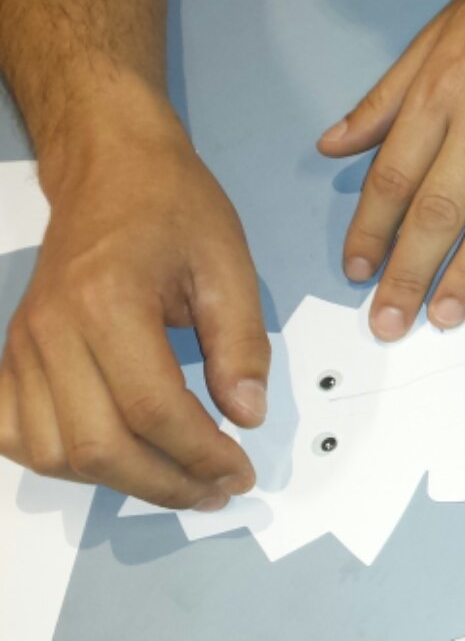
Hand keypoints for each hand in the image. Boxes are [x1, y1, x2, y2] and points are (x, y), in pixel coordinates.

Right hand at [0, 122, 268, 508]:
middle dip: (164, 483)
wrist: (111, 170)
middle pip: (97, 444)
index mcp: (108, 301)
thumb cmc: (173, 206)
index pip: (152, 408)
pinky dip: (61, 461)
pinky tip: (112, 458)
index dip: (199, 453)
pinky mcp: (12, 354)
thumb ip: (241, 342)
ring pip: (52, 451)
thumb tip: (247, 416)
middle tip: (217, 489)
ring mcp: (22, 346)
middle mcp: (52, 331)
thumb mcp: (229, 262)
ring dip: (116, 481)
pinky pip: (16, 433)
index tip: (240, 470)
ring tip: (178, 479)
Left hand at [318, 0, 464, 338]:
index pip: (393, 175)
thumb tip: (334, 145)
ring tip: (447, 315)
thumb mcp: (434, 33)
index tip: (357, 272)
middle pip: (439, 209)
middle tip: (391, 323)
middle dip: (409, 273)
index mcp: (440, 90)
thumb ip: (386, 97)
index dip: (371, 231)